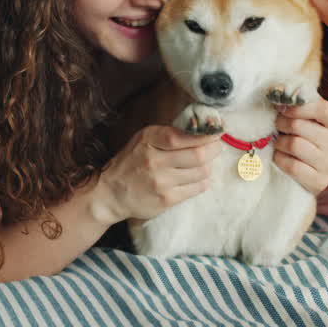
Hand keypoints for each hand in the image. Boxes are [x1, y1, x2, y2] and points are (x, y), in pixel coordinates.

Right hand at [94, 125, 221, 223]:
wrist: (110, 193)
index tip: (217, 131)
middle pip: (199, 155)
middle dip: (214, 149)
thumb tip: (202, 127)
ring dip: (206, 166)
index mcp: (149, 140)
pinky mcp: (167, 199)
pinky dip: (201, 181)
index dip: (207, 133)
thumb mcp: (143, 140)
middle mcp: (154, 160)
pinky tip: (195, 178)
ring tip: (201, 164)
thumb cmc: (131, 163)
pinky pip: (197, 188)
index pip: (184, 135)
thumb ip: (168, 133)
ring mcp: (161, 182)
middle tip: (216, 147)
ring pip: (201, 172)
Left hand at [272, 96, 327, 194]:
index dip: (297, 106)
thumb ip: (296, 105)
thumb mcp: (306, 121)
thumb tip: (276, 90)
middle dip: (282, 124)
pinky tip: (282, 158)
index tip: (282, 107)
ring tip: (280, 143)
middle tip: (278, 126)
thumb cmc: (305, 140)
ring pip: (294, 145)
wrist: (312, 175)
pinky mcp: (319, 181)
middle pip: (300, 126)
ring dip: (280, 143)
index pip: (321, 108)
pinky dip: (280, 160)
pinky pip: (291, 166)